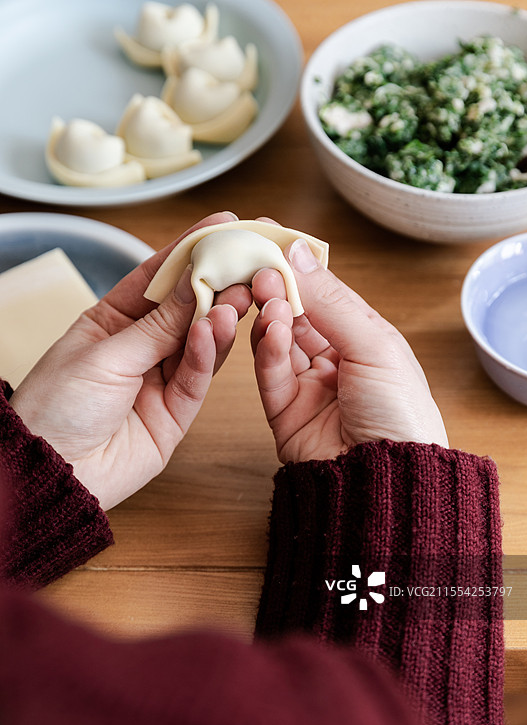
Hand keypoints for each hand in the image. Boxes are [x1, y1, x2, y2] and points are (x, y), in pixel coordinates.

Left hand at [10, 212, 251, 509]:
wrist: (53, 472)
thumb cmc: (56, 407)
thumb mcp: (105, 356)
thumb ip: (158, 326)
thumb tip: (197, 283)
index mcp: (113, 320)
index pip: (157, 277)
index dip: (189, 250)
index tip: (223, 225)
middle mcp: (141, 346)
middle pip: (187, 308)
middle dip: (218, 282)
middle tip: (248, 261)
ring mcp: (161, 378)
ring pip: (202, 342)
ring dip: (222, 317)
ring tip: (241, 294)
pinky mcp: (178, 411)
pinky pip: (200, 377)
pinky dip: (211, 353)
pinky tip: (219, 329)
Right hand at [251, 238, 447, 462]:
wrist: (388, 482)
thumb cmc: (402, 415)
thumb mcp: (374, 345)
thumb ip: (332, 300)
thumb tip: (299, 251)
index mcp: (364, 339)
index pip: (325, 293)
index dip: (299, 267)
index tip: (271, 239)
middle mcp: (334, 359)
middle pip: (296, 314)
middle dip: (277, 287)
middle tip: (258, 265)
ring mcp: (308, 386)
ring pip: (276, 340)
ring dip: (269, 314)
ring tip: (264, 294)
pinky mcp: (284, 412)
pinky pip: (268, 373)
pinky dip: (265, 348)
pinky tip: (268, 327)